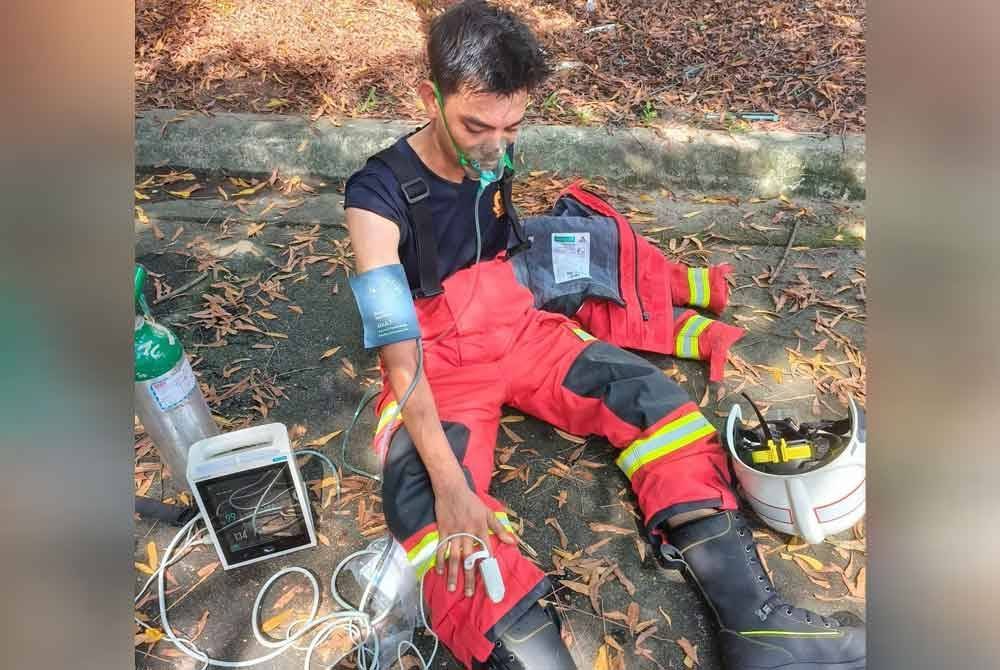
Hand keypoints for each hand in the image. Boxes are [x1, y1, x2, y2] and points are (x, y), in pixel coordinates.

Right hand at [433, 481, 515, 596]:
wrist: (452, 489)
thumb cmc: (472, 501)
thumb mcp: (489, 513)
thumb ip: (500, 529)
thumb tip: (514, 542)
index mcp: (481, 529)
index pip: (485, 552)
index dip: (487, 567)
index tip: (488, 582)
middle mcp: (468, 533)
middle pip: (469, 559)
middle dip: (469, 577)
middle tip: (469, 593)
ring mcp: (455, 533)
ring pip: (454, 557)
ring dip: (453, 573)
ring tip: (452, 588)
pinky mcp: (443, 530)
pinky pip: (441, 548)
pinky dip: (440, 560)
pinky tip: (439, 572)